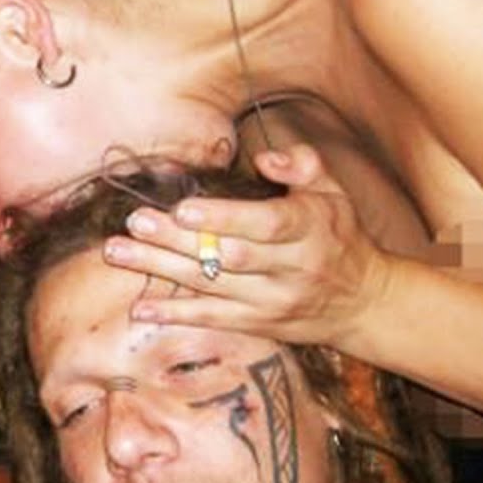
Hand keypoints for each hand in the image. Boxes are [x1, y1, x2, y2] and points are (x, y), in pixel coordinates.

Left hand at [101, 143, 394, 346]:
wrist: (364, 302)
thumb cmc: (338, 235)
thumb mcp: (334, 192)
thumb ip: (303, 166)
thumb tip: (266, 158)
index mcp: (308, 229)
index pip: (264, 224)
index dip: (223, 218)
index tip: (183, 207)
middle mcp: (290, 268)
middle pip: (227, 255)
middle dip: (177, 240)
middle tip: (134, 223)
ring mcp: (272, 300)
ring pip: (211, 285)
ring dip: (161, 270)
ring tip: (119, 253)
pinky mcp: (258, 324)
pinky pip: (213, 320)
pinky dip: (175, 314)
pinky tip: (140, 308)